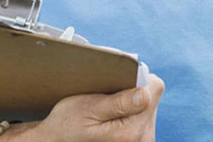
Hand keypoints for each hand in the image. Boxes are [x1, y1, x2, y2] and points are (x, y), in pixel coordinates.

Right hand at [22, 74, 164, 141]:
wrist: (58, 140)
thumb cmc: (68, 124)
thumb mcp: (88, 108)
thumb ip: (119, 102)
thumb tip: (146, 94)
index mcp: (131, 131)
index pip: (154, 87)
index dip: (137, 78)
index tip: (117, 84)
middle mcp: (143, 139)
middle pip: (153, 96)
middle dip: (133, 91)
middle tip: (108, 98)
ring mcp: (143, 140)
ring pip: (149, 105)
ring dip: (131, 101)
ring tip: (108, 108)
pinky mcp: (140, 139)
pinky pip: (144, 115)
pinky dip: (130, 111)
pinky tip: (113, 116)